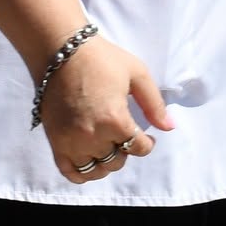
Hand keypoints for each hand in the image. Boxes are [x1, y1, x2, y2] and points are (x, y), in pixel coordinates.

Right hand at [38, 34, 172, 184]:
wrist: (62, 52)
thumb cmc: (102, 59)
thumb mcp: (137, 73)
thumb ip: (154, 103)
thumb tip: (169, 127)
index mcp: (115, 119)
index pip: (138, 148)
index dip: (147, 144)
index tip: (147, 137)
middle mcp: (92, 136)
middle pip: (116, 161)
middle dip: (125, 151)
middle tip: (124, 136)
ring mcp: (71, 142)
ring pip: (95, 171)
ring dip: (105, 163)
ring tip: (108, 147)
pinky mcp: (55, 142)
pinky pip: (70, 172)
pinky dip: (82, 173)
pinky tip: (89, 159)